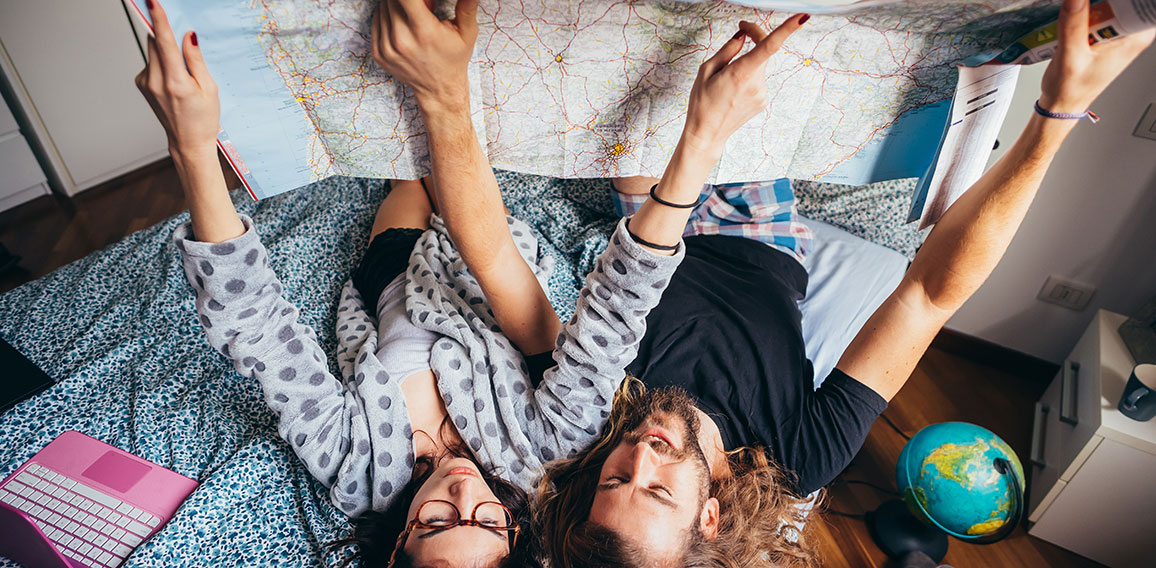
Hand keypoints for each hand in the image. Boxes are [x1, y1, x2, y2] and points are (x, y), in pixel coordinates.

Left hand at [134, 0, 219, 162]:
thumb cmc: (203, 119)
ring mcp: (146, 83)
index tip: (152, 3)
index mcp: (175, 82)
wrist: (188, 143)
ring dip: (166, 52)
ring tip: (183, 74)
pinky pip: (152, 62)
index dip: (159, 20)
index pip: (164, 43)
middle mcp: (156, 81)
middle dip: (167, 35)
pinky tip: (174, 80)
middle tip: (183, 42)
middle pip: (155, 43)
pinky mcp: (142, 84)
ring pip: (153, 52)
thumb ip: (196, 60)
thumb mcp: (210, 89)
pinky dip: (162, 63)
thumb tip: (188, 36)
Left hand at [371, 0, 478, 110]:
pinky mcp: (378, 53)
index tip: (421, 0)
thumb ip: (467, 7)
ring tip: (413, 17)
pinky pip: (376, 21)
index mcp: (424, 32)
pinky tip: (402, 25)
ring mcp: (387, 48)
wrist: (438, 89)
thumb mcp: (467, 33)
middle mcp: (402, 40)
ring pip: (382, 7)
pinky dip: (387, 17)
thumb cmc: (453, 59)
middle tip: (422, 8)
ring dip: (396, 5)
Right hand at [681, 14, 808, 153]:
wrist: (707, 134)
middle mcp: (755, 83)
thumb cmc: (702, 103)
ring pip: (759, 65)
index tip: (802, 17)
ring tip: (726, 79)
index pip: (769, 46)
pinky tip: (733, 90)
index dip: (787, 29)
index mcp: (740, 73)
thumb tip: (742, 37)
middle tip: (741, 31)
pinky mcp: (763, 100)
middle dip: (755, 38)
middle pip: (764, 50)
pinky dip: (748, 76)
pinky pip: (758, 79)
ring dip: (747, 63)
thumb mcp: (706, 71)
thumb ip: (727, 50)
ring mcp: (762, 93)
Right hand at [1039, 0, 1153, 114]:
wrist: (1063, 102)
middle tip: (1085, 6)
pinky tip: (1077, 13)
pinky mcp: (1106, 31)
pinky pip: (1103, 9)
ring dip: (1094, 3)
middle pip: (1126, 2)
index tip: (1101, 3)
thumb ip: (1073, 25)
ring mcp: (1119, 31)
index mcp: (1134, 38)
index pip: (1141, 5)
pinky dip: (1089, 7)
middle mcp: (1132, 32)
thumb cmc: (1071, 88)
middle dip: (1103, 0)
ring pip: (1113, 4)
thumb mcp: (1070, 57)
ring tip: (1078, 10)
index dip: (1123, 1)